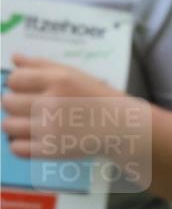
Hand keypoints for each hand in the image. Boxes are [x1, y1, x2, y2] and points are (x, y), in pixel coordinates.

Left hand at [1, 54, 125, 158]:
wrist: (124, 128)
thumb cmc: (99, 99)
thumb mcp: (75, 75)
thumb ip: (42, 64)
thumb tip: (14, 58)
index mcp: (57, 81)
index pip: (13, 79)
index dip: (18, 85)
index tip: (29, 91)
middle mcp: (51, 103)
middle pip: (7, 102)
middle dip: (16, 105)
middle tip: (34, 109)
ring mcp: (50, 128)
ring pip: (8, 126)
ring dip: (16, 125)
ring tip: (33, 125)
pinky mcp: (51, 150)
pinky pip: (17, 148)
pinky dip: (21, 146)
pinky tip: (35, 140)